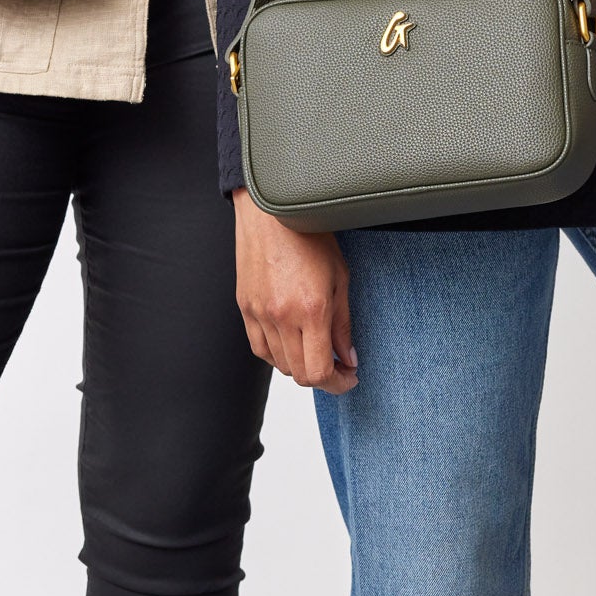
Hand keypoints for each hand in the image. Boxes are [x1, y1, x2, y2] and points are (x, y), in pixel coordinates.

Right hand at [234, 189, 357, 393]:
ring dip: (301, 365)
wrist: (272, 212)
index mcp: (310, 309)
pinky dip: (277, 355)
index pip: (320, 371)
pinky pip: (259, 348)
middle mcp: (281, 316)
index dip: (338, 383)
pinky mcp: (245, 308)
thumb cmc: (309, 236)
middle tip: (339, 367)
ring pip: (280, 364)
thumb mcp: (340, 277)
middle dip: (324, 378)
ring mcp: (259, 314)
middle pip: (300, 374)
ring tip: (316, 350)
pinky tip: (291, 344)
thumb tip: (349, 357)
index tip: (349, 377)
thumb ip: (343, 323)